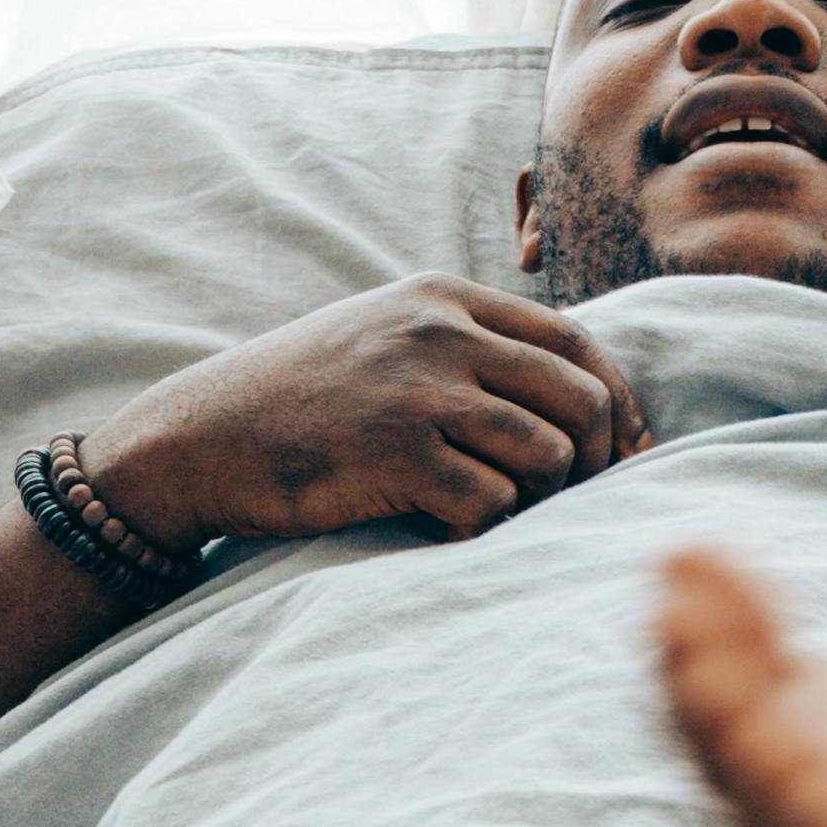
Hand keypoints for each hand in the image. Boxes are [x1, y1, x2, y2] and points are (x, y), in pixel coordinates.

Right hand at [82, 278, 647, 551]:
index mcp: (445, 298)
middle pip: (580, 398)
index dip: (618, 404)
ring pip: (549, 453)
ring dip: (541, 498)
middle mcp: (440, 333)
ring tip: (498, 509)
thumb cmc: (299, 401)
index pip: (577, 343)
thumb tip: (571, 400)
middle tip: (573, 499)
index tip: (627, 451)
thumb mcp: (383, 337)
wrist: (199, 437)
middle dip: (597, 459)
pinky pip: (493, 501)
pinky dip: (488, 527)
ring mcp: (418, 392)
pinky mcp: (395, 454)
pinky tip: (452, 528)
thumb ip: (464, 347)